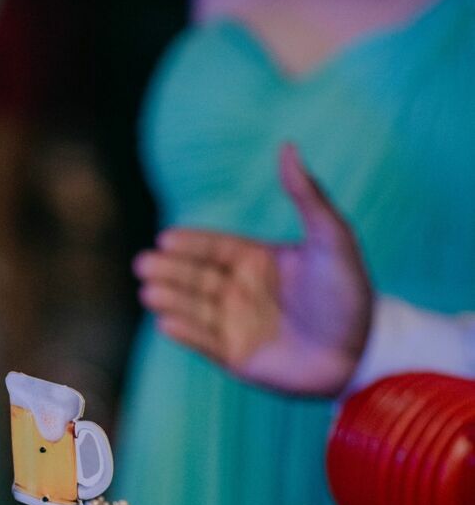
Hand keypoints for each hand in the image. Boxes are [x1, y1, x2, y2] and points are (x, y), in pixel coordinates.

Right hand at [133, 143, 373, 396]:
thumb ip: (306, 195)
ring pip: (195, 309)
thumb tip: (287, 147)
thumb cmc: (348, 290)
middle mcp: (240, 291)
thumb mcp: (332, 237)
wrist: (361, 348)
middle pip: (196, 278)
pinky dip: (186, 334)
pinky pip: (205, 343)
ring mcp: (236, 325)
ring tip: (149, 292)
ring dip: (171, 300)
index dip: (190, 244)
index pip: (214, 248)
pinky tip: (166, 323)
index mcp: (256, 260)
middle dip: (169, 271)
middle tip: (142, 264)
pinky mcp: (237, 358)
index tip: (165, 238)